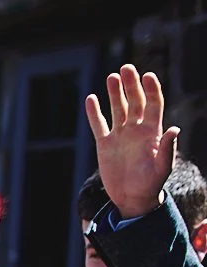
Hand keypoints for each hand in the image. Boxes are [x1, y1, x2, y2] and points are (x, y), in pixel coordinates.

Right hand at [86, 63, 179, 219]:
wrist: (133, 198)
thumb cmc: (151, 184)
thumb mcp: (162, 168)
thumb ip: (167, 148)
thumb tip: (175, 129)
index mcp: (152, 131)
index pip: (153, 104)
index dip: (151, 89)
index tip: (147, 76)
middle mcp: (137, 129)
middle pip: (135, 101)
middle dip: (131, 85)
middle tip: (126, 68)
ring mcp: (121, 135)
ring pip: (118, 109)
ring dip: (115, 93)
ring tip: (112, 77)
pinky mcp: (105, 144)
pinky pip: (99, 125)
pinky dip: (94, 113)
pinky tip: (91, 99)